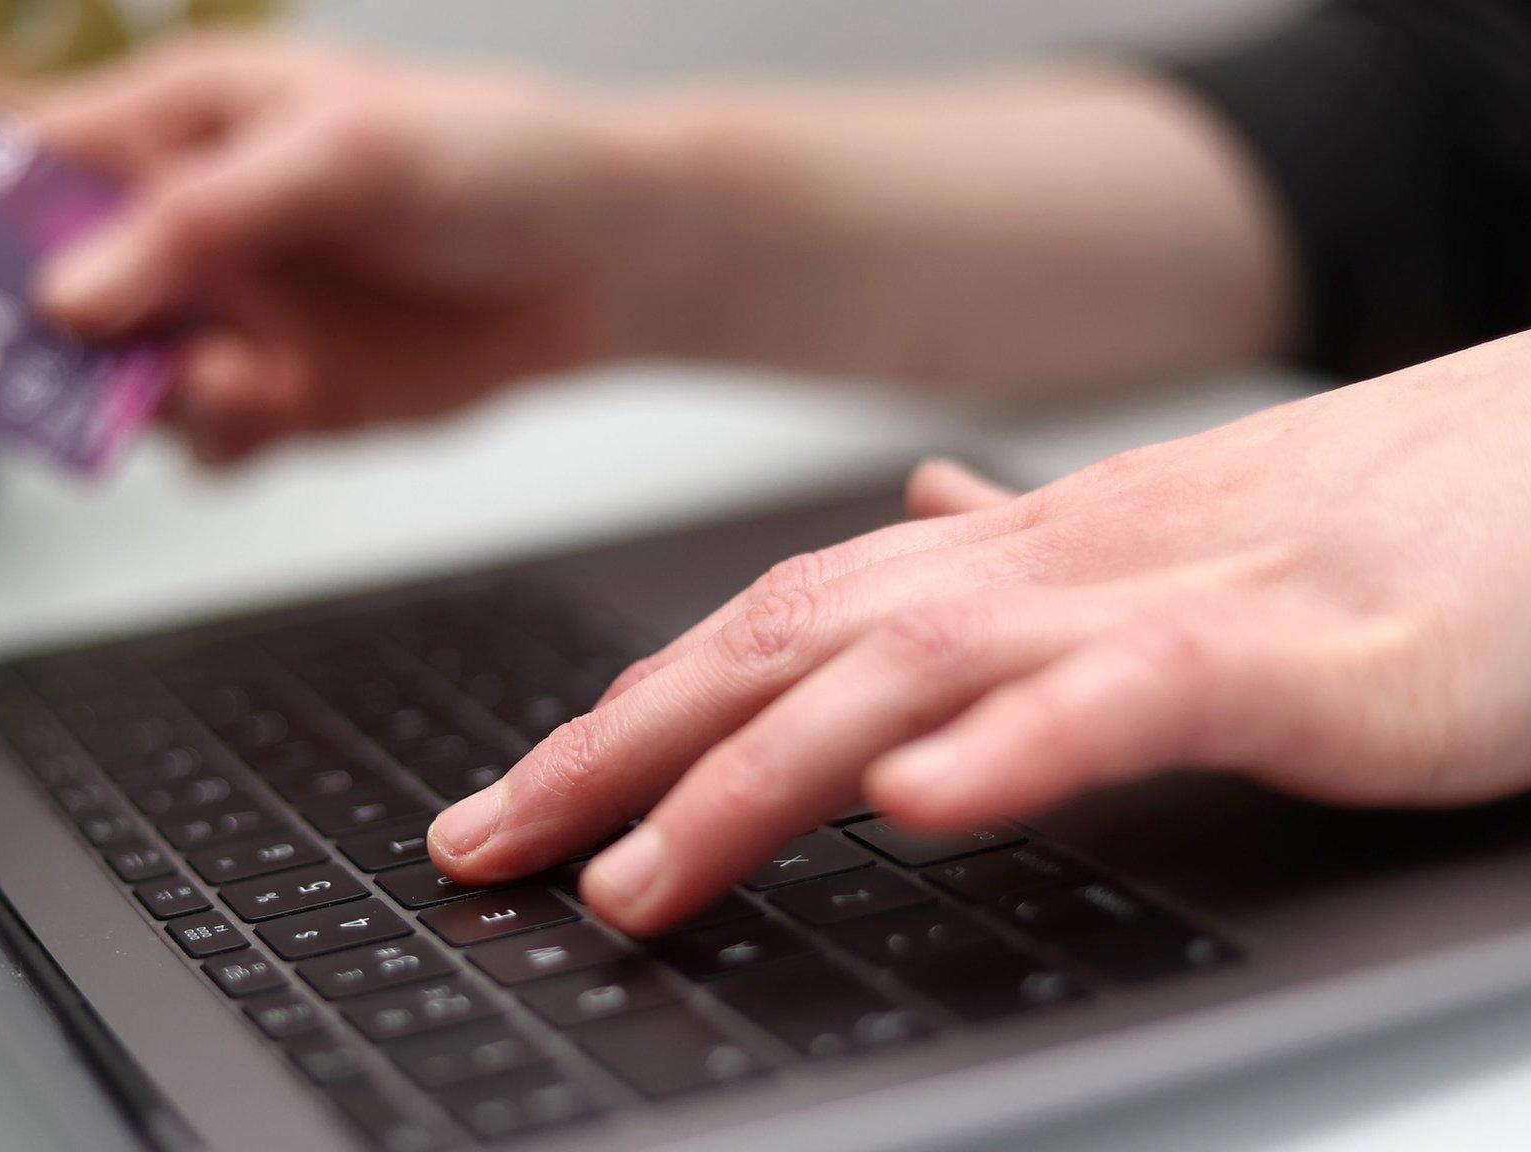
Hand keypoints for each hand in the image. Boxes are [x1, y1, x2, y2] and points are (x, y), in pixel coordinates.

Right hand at [26, 38, 689, 463]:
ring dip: (139, 398)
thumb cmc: (489, 158)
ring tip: (229, 380)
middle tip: (32, 373)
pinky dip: (216, 438)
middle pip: (42, 284)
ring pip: (113, 378)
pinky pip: (199, 437)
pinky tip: (272, 407)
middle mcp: (184, 224)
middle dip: (23, 336)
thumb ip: (205, 219)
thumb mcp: (345, 157)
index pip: (21, 150)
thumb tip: (72, 294)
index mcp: (179, 124)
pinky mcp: (276, 393)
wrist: (601, 263)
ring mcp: (227, 314)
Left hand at [429, 332, 1530, 933]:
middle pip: (786, 649)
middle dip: (616, 753)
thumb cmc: (1365, 527)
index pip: (769, 626)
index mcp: (1009, 555)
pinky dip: (1009, 750)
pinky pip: (1123, 696)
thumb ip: (1016, 557)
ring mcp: (1159, 598)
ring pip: (912, 675)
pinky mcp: (1290, 652)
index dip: (622, 712)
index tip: (512, 801)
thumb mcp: (1150, 551)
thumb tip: (913, 526)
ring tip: (634, 871)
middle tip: (486, 849)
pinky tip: (915, 810)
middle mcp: (1045, 564)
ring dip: (754, 777)